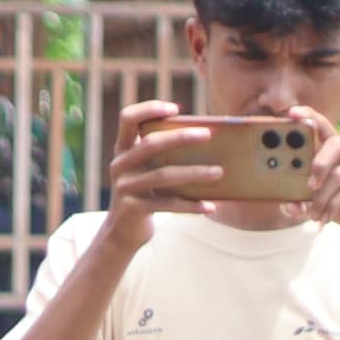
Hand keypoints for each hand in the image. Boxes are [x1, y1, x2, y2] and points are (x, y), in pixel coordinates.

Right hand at [101, 97, 234, 242]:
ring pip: (162, 175)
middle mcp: (120, 165)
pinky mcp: (132, 209)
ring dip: (194, 172)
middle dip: (181, 137)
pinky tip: (210, 207)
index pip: (128, 118)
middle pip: (150, 144)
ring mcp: (124, 187)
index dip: (149, 109)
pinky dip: (190, 205)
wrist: (123, 231)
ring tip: (219, 172)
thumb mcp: (148, 168)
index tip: (176, 109)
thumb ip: (165, 151)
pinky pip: (167, 204)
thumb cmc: (147, 192)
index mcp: (124, 149)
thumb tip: (210, 136)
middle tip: (208, 135)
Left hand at [297, 111, 339, 250]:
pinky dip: (333, 206)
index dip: (310, 117)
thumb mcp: (321, 202)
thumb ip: (303, 201)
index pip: (325, 127)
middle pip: (335, 144)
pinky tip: (326, 218)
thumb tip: (286, 205)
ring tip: (314, 215)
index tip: (292, 112)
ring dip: (321, 198)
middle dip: (318, 165)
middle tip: (308, 187)